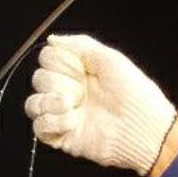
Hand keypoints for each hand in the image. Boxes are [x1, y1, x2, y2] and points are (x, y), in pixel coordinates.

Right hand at [24, 33, 175, 173]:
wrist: (144, 128)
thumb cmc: (134, 93)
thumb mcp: (109, 59)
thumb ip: (80, 45)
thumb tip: (52, 39)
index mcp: (78, 72)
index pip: (47, 58)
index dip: (59, 61)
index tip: (81, 70)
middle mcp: (68, 92)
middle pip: (38, 78)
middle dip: (58, 82)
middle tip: (82, 92)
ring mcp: (65, 115)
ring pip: (33, 104)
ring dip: (49, 101)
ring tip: (72, 105)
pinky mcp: (64, 137)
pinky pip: (39, 127)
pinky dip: (52, 121)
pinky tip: (72, 121)